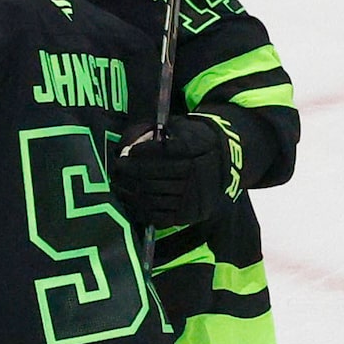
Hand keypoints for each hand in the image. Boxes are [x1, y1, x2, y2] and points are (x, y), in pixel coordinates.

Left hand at [113, 115, 240, 229]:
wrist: (225, 165)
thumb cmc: (197, 142)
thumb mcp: (186, 128)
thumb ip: (161, 131)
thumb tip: (131, 142)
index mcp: (197, 149)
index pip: (167, 150)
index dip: (145, 151)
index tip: (129, 151)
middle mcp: (197, 174)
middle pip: (157, 174)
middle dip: (133, 171)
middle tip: (118, 167)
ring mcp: (193, 197)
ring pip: (155, 195)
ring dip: (132, 190)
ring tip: (119, 183)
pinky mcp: (189, 214)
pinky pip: (160, 216)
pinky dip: (142, 210)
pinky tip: (130, 201)